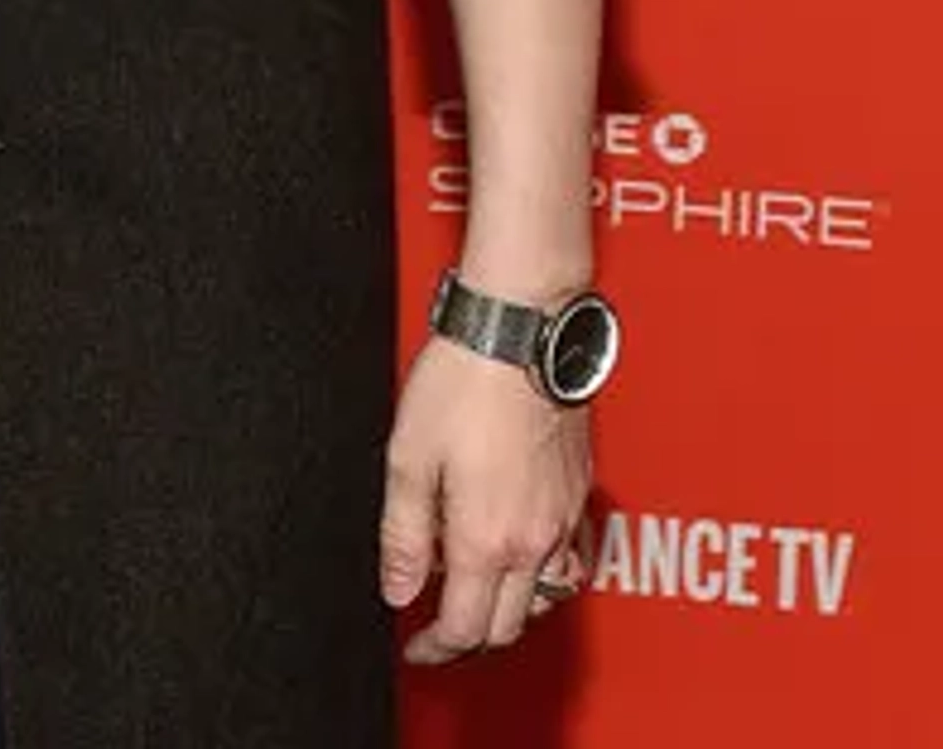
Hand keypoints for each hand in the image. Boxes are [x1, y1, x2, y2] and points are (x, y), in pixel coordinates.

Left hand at [380, 334, 591, 663]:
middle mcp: (533, 537)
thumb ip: (403, 534)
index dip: (434, 649)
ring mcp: (562, 515)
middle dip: (469, 636)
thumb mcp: (408, 455)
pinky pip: (571, 559)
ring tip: (475, 589)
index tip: (415, 648)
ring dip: (509, 608)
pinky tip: (522, 552)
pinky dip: (547, 575)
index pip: (465, 628)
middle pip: (507, 625)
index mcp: (486, 536)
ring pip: (544, 598)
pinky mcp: (578, 490)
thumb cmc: (464, 377)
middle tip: (437, 627)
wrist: (521, 327)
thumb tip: (398, 589)